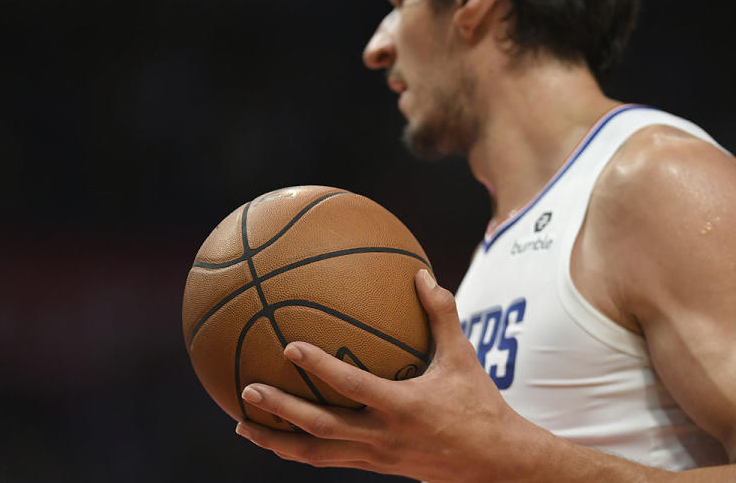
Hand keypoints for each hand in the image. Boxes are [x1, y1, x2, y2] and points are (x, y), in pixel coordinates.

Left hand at [234, 269, 538, 481]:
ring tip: (242, 424)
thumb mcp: (463, 358)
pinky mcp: (373, 466)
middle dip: (280, 412)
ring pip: (315, 454)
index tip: (289, 348)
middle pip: (320, 429)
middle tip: (247, 390)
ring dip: (276, 441)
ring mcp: (375, 456)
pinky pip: (327, 459)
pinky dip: (297, 449)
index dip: (321, 368)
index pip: (354, 386)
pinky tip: (277, 436)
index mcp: (403, 406)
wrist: (493, 464)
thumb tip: (421, 273)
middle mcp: (383, 436)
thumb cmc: (479, 405)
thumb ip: (441, 315)